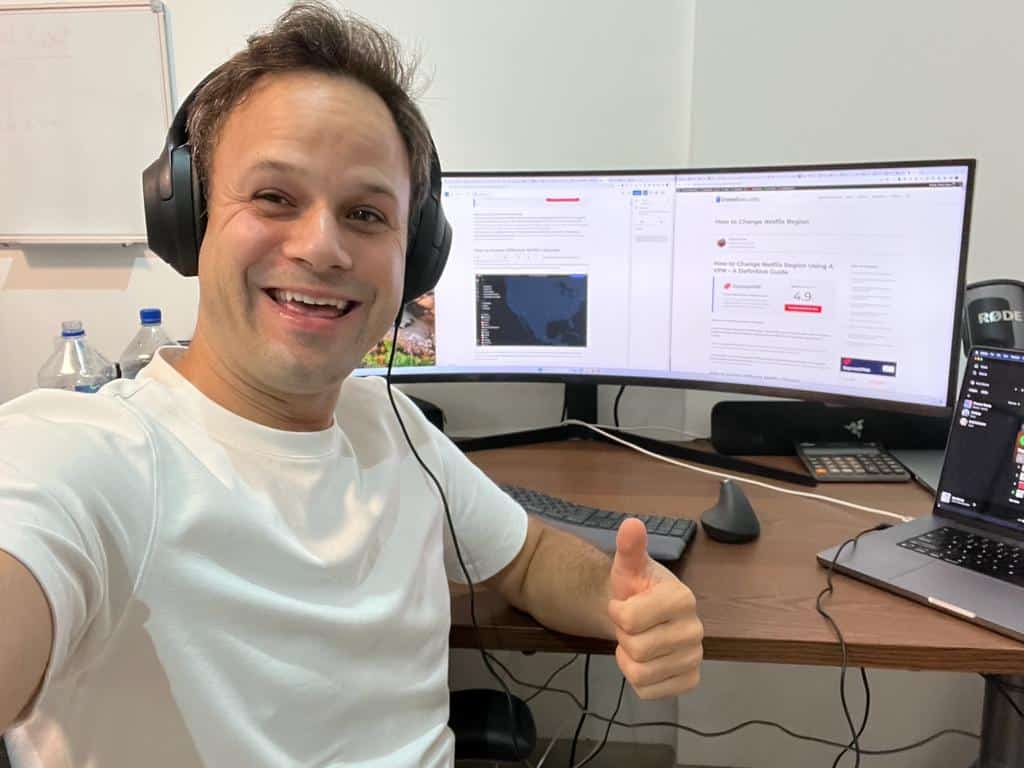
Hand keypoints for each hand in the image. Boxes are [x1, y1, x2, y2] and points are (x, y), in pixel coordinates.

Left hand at [607, 517, 702, 699]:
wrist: (639, 613)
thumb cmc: (634, 588)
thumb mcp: (627, 566)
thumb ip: (629, 547)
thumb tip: (631, 524)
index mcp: (683, 598)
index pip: (630, 619)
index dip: (617, 612)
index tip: (624, 604)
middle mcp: (696, 630)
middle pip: (637, 649)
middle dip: (624, 637)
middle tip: (631, 625)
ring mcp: (695, 658)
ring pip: (641, 674)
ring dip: (628, 658)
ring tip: (636, 640)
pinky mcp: (689, 680)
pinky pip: (649, 692)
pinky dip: (636, 679)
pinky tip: (644, 660)